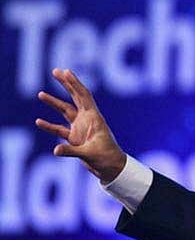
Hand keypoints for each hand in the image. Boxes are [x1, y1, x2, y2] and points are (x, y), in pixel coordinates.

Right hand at [35, 68, 125, 182]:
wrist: (111, 168)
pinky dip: (50, 126)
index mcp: (94, 118)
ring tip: (41, 94)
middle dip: (66, 84)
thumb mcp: (89, 154)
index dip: (74, 83)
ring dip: (54, 103)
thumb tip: (55, 150)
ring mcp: (81, 128)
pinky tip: (38, 121)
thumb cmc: (106, 158)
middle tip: (56, 71)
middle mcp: (87, 120)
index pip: (83, 96)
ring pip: (65, 111)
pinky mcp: (75, 139)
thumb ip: (71, 151)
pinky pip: (60, 130)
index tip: (66, 71)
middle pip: (75, 97)